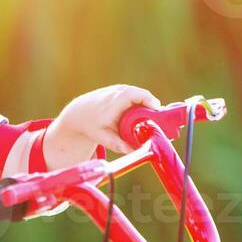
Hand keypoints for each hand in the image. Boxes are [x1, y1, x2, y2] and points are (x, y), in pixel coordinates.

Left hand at [46, 84, 162, 163]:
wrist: (78, 113)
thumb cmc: (91, 125)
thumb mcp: (103, 137)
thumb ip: (119, 145)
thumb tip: (135, 153)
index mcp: (115, 102)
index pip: (137, 95)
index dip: (150, 101)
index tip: (159, 112)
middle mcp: (118, 92)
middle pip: (143, 95)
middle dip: (154, 107)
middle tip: (162, 121)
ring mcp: (120, 88)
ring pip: (141, 95)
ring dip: (149, 105)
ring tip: (155, 120)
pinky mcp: (122, 89)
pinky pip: (137, 94)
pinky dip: (143, 103)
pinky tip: (147, 114)